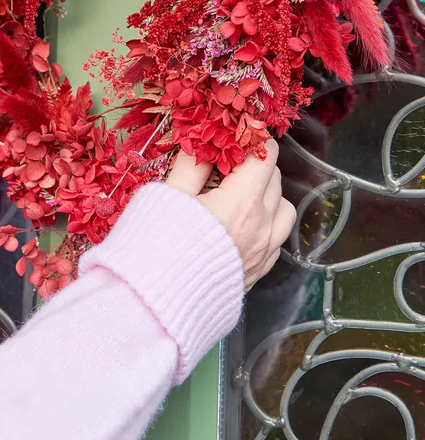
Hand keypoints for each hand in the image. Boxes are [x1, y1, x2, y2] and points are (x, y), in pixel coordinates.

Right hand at [167, 139, 295, 290]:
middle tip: (224, 163)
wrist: (153, 303)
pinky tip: (240, 224)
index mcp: (242, 201)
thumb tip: (202, 139)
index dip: (250, 139)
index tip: (232, 136)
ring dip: (268, 194)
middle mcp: (261, 226)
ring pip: (284, 209)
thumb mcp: (169, 193)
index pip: (265, 154)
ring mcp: (263, 252)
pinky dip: (267, 224)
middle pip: (275, 178)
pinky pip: (276, 239)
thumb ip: (192, 162)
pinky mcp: (257, 272)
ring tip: (237, 194)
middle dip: (254, 163)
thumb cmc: (156, 246)